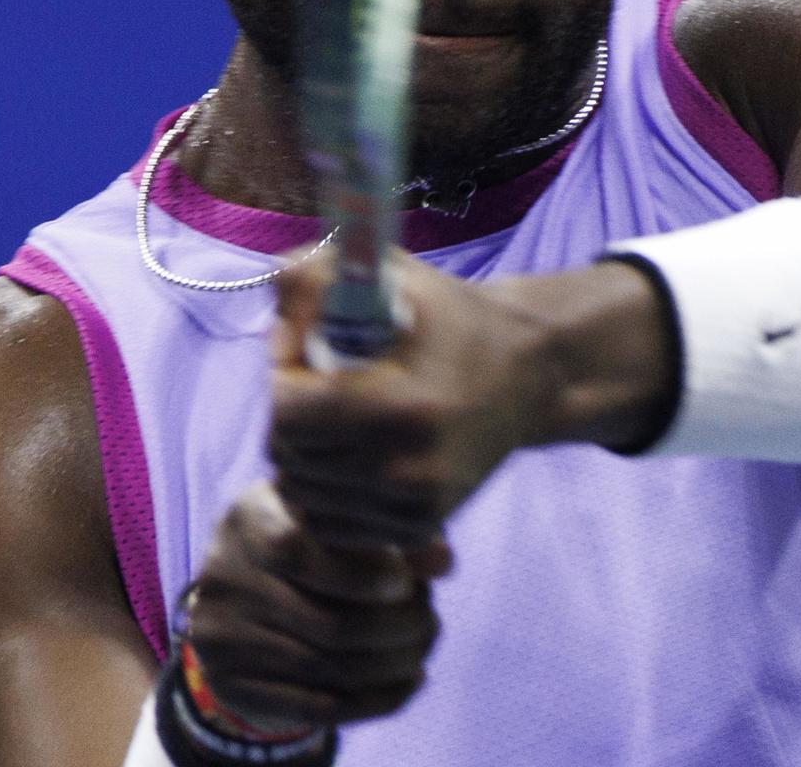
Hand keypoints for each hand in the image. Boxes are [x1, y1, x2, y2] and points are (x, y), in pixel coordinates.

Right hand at [187, 480, 448, 732]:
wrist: (246, 598)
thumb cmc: (314, 544)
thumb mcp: (343, 523)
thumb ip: (394, 533)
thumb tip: (443, 562)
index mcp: (248, 516)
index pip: (295, 549)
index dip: (360, 574)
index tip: (407, 581)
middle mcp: (222, 573)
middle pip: (325, 622)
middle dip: (397, 627)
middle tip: (430, 620)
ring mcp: (219, 635)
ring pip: (328, 667)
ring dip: (393, 664)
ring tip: (421, 648)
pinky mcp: (230, 684)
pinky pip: (317, 707)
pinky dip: (376, 699)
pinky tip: (407, 681)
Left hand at [269, 249, 551, 548]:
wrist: (527, 373)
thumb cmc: (449, 317)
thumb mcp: (388, 275)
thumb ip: (312, 276)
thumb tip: (273, 316)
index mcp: (398, 405)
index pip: (286, 414)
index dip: (283, 379)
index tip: (305, 360)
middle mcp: (407, 468)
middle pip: (288, 456)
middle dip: (289, 417)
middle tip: (318, 389)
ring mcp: (414, 505)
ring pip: (303, 494)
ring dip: (302, 456)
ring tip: (333, 421)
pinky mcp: (420, 526)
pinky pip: (331, 523)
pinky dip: (323, 493)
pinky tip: (345, 457)